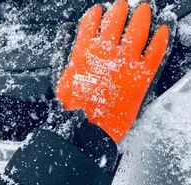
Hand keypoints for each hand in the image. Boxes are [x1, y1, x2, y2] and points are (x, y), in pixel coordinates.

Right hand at [56, 0, 174, 142]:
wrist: (87, 129)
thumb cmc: (73, 108)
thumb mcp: (64, 79)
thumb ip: (70, 57)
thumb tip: (73, 42)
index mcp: (84, 51)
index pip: (91, 21)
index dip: (95, 14)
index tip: (98, 11)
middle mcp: (105, 51)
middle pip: (116, 19)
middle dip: (119, 9)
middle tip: (122, 5)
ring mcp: (124, 62)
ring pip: (137, 28)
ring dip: (140, 15)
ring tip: (143, 9)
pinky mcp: (141, 77)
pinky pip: (155, 50)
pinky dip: (161, 38)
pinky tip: (163, 29)